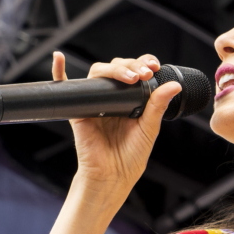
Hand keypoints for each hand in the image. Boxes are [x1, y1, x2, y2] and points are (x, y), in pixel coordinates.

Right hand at [52, 52, 181, 203]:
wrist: (112, 176)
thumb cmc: (131, 156)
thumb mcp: (149, 128)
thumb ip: (158, 105)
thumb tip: (174, 85)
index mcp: (131, 98)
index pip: (136, 71)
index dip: (143, 63)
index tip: (154, 66)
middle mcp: (113, 97)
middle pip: (118, 67)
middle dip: (132, 65)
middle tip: (143, 74)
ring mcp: (95, 101)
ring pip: (99, 73)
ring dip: (114, 68)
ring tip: (130, 76)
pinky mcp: (79, 110)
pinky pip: (65, 87)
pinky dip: (59, 71)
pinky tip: (58, 57)